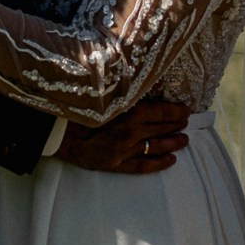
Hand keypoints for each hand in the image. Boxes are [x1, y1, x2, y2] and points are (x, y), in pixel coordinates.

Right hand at [59, 91, 190, 175]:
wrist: (57, 132)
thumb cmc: (79, 108)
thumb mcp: (104, 93)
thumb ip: (123, 88)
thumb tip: (139, 77)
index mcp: (129, 112)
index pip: (160, 111)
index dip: (175, 111)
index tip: (186, 109)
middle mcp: (131, 132)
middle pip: (161, 128)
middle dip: (176, 125)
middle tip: (186, 122)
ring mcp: (125, 150)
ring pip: (156, 146)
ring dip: (172, 142)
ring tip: (184, 140)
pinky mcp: (116, 164)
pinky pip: (142, 166)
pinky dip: (158, 163)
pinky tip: (171, 160)